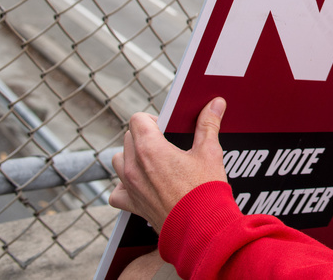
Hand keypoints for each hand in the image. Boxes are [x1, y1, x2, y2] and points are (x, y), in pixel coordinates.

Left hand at [110, 97, 227, 232]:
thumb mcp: (209, 153)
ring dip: (132, 156)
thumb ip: (208, 125)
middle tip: (166, 143)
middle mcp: (133, 166)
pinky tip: (141, 185)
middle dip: (144, 136)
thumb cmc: (205, 190)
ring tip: (153, 161)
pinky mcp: (131, 205)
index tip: (166, 127)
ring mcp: (130, 186)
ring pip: (118, 160)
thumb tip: (215, 104)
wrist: (200, 228)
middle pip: (128, 137)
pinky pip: (117, 192)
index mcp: (150, 149)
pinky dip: (125, 186)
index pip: (138, 120)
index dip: (153, 119)